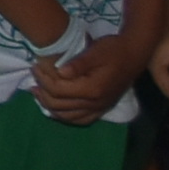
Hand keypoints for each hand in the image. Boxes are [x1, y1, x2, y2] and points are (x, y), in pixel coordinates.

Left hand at [30, 19, 150, 125]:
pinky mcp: (102, 109)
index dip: (43, 79)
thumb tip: (59, 71)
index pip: (59, 90)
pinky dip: (65, 116)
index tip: (35, 67)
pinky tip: (56, 108)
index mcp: (92, 88)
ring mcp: (100, 108)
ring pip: (68, 116)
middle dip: (42, 92)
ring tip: (38, 92)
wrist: (135, 54)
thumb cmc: (113, 49)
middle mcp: (96, 103)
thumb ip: (78, 63)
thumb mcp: (95, 51)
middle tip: (33, 79)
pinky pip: (80, 120)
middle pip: (60, 105)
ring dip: (50, 106)